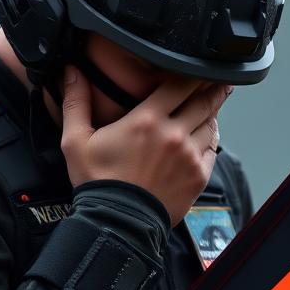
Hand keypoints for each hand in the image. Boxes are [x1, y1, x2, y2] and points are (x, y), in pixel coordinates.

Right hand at [60, 65, 230, 225]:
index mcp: (147, 120)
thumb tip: (70, 71)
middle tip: (219, 80)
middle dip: (212, 89)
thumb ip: (76, 103)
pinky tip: (209, 133)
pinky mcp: (198, 176)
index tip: (200, 67)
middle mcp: (174, 135)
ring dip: (213, 113)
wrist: (118, 222)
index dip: (193, 73)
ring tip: (216, 103)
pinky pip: (213, 150)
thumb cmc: (97, 182)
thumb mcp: (76, 141)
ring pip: (210, 125)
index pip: (180, 84)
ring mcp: (189, 156)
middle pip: (202, 102)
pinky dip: (212, 138)